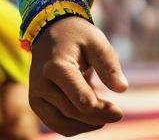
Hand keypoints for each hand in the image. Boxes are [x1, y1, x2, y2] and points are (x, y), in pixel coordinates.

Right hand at [29, 16, 126, 134]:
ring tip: (105, 118)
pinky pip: (55, 123)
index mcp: (56, 67)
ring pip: (61, 124)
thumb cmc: (78, 35)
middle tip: (117, 115)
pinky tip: (93, 119)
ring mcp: (35, 96)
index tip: (119, 113)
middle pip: (71, 112)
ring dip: (85, 126)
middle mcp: (41, 85)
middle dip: (96, 118)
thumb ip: (109, 64)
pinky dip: (74, 125)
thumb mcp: (96, 41)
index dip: (100, 110)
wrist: (51, 31)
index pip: (79, 99)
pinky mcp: (36, 103)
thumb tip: (122, 89)